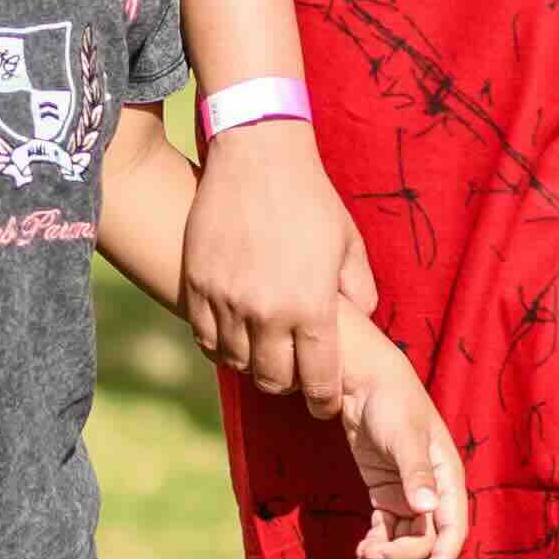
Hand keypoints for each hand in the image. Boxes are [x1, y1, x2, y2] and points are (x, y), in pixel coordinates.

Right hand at [178, 120, 377, 416]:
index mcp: (311, 307)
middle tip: (295, 376)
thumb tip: (358, 322)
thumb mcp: (350, 245)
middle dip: (288, 385)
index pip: (318, 379)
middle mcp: (267, 311)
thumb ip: (360, 292)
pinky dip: (221, 347)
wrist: (258, 154)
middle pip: (273, 380)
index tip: (325, 403)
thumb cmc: (311, 198)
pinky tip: (233, 338)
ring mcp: (227, 300)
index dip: (323, 400)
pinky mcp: (198, 285)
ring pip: (237, 363)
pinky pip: (206, 338)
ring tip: (264, 354)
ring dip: (253, 366)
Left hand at [336, 325, 466, 558]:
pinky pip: (387, 530)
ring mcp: (409, 494)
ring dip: (386, 555)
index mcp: (447, 477)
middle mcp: (432, 490)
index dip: (443, 557)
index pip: (453, 527)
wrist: (363, 381)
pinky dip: (376, 545)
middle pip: (425, 539)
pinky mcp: (386, 493)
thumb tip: (428, 510)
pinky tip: (359, 554)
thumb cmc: (391, 401)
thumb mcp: (404, 435)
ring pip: (405, 539)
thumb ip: (416, 472)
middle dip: (401, 555)